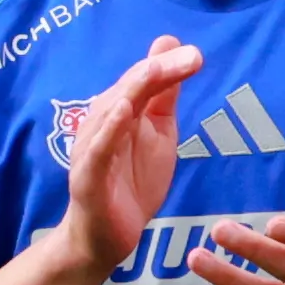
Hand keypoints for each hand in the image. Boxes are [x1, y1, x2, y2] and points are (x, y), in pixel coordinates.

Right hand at [38, 36, 199, 279]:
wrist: (105, 237)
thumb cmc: (131, 182)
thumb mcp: (158, 134)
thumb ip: (163, 96)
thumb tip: (172, 47)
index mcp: (120, 111)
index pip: (145, 81)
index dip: (169, 65)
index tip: (196, 56)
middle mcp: (101, 123)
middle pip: (129, 89)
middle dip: (158, 70)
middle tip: (191, 57)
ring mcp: (92, 149)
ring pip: (111, 112)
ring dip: (134, 89)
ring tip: (155, 70)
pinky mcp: (87, 177)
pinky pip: (98, 150)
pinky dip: (109, 130)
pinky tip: (123, 112)